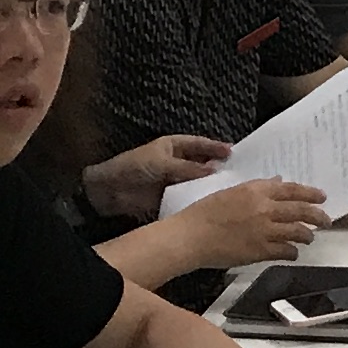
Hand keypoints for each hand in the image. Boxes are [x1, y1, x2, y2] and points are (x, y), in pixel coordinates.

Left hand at [84, 131, 231, 221]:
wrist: (109, 191)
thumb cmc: (134, 167)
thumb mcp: (162, 163)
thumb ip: (188, 167)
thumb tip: (213, 170)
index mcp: (174, 146)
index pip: (200, 144)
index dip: (215, 147)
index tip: (233, 152)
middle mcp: (177, 162)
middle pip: (201, 162)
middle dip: (217, 166)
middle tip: (238, 173)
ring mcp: (174, 180)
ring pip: (196, 181)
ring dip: (209, 185)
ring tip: (229, 190)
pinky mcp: (170, 197)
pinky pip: (188, 196)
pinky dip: (197, 199)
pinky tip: (211, 203)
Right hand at [167, 177, 329, 269]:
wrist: (191, 236)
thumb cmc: (205, 212)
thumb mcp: (232, 192)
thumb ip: (258, 188)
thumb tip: (278, 182)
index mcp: (256, 190)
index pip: (291, 190)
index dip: (309, 193)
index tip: (321, 197)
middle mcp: (264, 208)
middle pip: (300, 210)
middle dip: (317, 216)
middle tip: (327, 220)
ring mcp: (264, 230)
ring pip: (297, 232)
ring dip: (307, 235)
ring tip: (310, 237)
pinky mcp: (259, 251)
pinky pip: (284, 251)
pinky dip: (292, 252)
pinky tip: (293, 253)